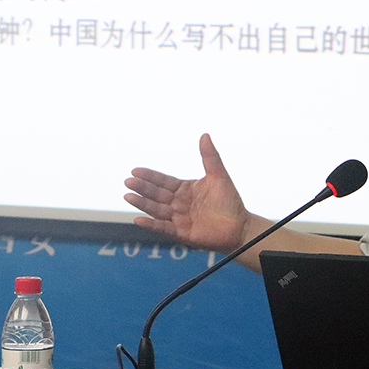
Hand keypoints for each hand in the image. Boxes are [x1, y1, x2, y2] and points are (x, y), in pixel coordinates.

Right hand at [124, 134, 250, 252]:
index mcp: (185, 189)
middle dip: (142, 188)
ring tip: (128, 196)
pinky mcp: (182, 233)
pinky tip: (139, 220)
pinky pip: (164, 228)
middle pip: (157, 194)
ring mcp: (179, 219)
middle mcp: (179, 204)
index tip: (135, 170)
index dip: (150, 176)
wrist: (240, 227)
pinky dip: (151, 224)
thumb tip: (205, 135)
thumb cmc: (230, 202)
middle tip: (128, 181)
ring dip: (142, 204)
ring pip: (157, 210)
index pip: (164, 181)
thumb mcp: (219, 176)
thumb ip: (210, 157)